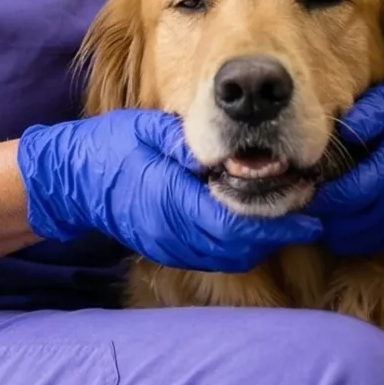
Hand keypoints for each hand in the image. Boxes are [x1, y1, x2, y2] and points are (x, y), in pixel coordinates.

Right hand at [18, 109, 321, 271]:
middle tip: (312, 205)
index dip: (275, 217)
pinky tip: (260, 221)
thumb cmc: (109, 147)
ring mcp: (170, 248)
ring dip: (265, 237)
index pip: (233, 222)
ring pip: (232, 255)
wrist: (71, 182)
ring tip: (294, 212)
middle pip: (240, 245)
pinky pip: (217, 255)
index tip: (308, 201)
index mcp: (168, 201)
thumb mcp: (148, 129)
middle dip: (278, 228)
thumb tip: (232, 149)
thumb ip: (189, 140)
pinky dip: (244, 241)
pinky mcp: (170, 252)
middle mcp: (172, 234)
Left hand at [305, 75, 383, 256]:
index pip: (348, 195)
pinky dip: (348, 235)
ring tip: (322, 202)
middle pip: (347, 223)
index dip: (319, 195)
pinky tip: (341, 213)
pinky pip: (367, 246)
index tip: (300, 184)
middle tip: (304, 194)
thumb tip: (341, 133)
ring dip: (331, 226)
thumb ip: (366, 115)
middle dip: (320, 212)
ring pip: (353, 240)